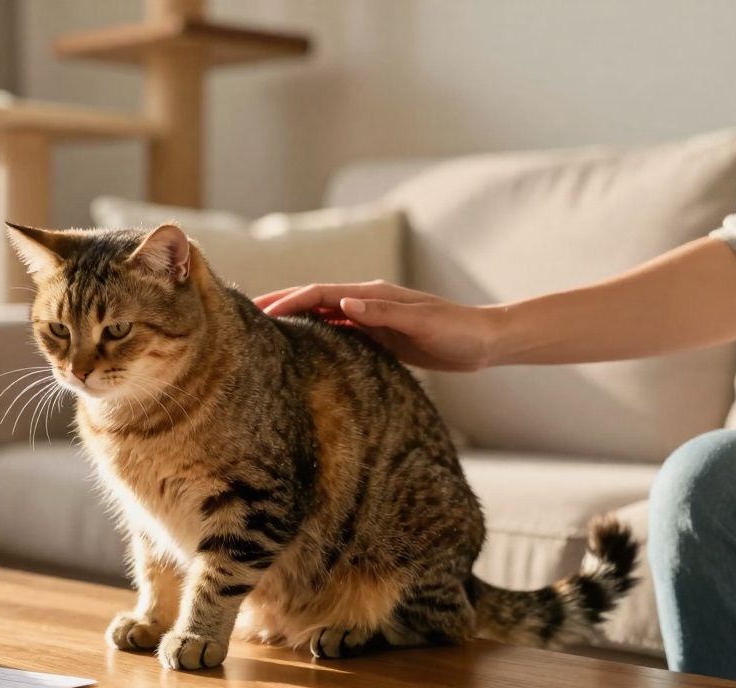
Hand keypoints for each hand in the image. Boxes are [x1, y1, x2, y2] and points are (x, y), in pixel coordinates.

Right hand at [253, 281, 504, 371]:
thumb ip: (382, 313)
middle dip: (282, 304)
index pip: (320, 293)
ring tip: (267, 330)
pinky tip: (303, 346)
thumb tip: (343, 303)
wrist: (485, 342)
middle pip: (315, 299)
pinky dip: (316, 333)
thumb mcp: (421, 323)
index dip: (290, 300)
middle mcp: (368, 301)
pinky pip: (338, 331)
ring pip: (323, 314)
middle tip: (250, 316)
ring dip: (296, 318)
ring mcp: (372, 316)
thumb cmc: (457, 331)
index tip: (263, 311)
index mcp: (373, 294)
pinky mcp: (379, 334)